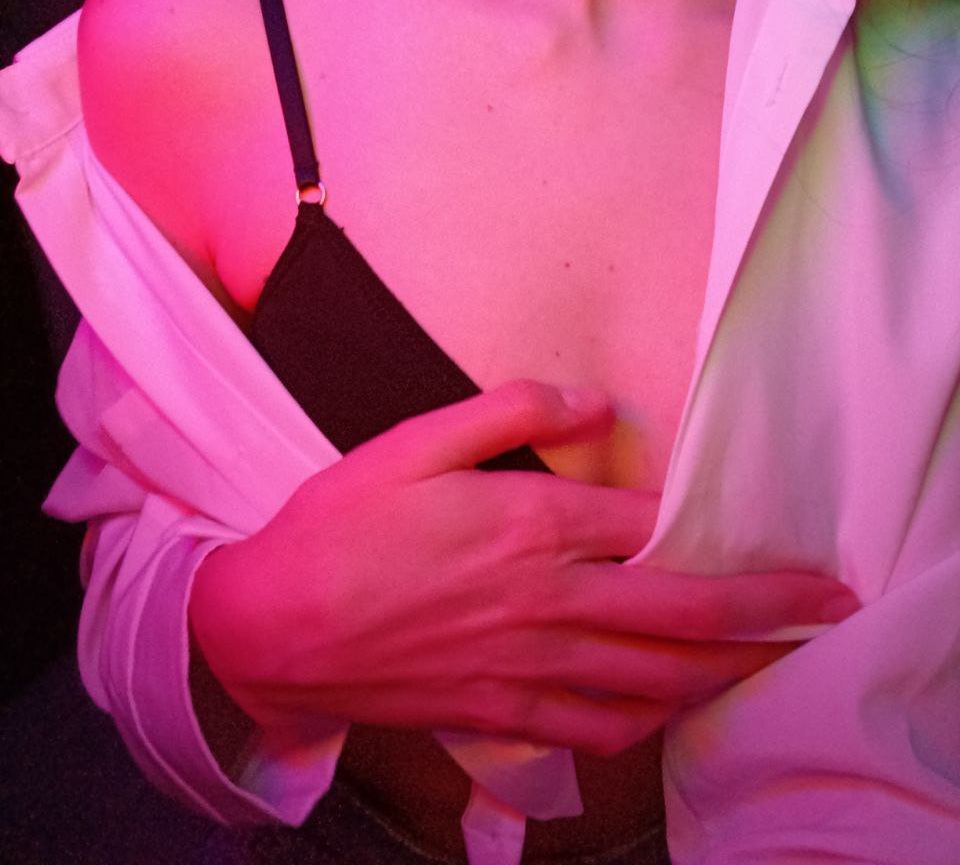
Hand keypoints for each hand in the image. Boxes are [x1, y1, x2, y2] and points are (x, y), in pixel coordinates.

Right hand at [189, 379, 859, 756]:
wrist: (273, 629)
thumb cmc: (340, 527)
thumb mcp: (412, 442)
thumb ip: (507, 412)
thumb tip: (593, 399)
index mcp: (525, 524)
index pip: (646, 524)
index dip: (708, 524)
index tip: (751, 521)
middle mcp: (542, 599)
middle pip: (678, 608)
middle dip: (764, 608)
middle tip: (826, 606)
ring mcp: (526, 664)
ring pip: (653, 676)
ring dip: (725, 669)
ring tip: (775, 659)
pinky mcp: (502, 709)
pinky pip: (597, 724)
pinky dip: (649, 717)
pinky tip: (672, 707)